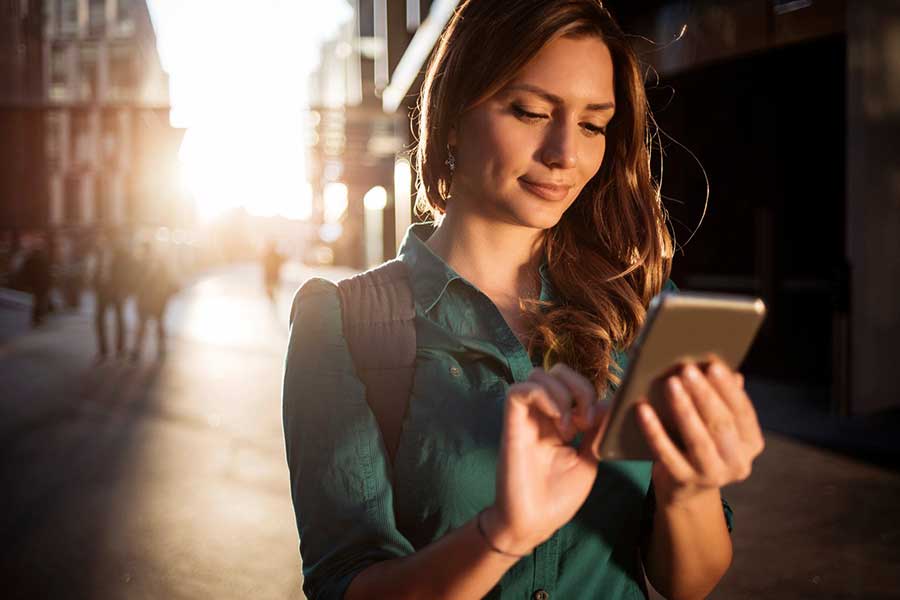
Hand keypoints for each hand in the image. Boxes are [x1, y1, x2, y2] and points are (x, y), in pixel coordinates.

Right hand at [484, 363, 608, 555]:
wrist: (534, 523)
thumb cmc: (557, 498)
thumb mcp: (588, 460)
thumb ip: (596, 432)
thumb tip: (608, 405)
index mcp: (559, 421)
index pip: (572, 383)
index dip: (590, 393)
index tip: (597, 422)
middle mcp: (541, 415)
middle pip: (556, 370)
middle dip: (579, 386)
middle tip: (586, 419)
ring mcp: (525, 418)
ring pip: (538, 374)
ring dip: (562, 393)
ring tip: (571, 426)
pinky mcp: (511, 424)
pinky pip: (519, 390)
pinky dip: (544, 396)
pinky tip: (559, 421)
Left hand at [636, 357, 764, 506]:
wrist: (685, 488)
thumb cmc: (700, 441)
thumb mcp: (714, 423)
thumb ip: (718, 397)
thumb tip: (713, 362)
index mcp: (751, 443)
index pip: (743, 412)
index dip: (728, 388)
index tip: (713, 364)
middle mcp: (738, 463)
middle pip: (721, 424)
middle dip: (704, 395)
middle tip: (687, 369)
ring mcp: (712, 476)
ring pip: (698, 439)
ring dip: (684, 409)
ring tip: (670, 383)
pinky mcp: (684, 482)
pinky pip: (666, 453)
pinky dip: (654, 430)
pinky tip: (642, 409)